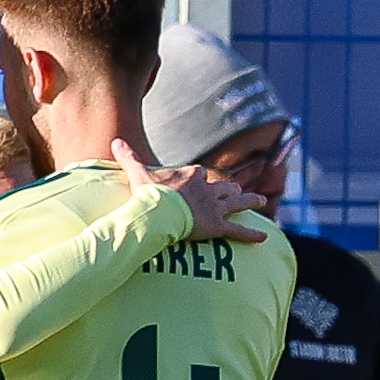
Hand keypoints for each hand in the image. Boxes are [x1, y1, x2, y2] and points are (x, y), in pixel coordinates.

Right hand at [112, 139, 269, 242]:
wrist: (160, 210)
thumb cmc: (149, 193)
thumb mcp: (137, 173)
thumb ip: (128, 157)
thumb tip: (115, 141)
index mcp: (191, 176)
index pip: (198, 174)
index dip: (198, 179)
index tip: (198, 180)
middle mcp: (207, 188)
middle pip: (223, 186)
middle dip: (230, 188)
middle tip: (237, 189)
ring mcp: (215, 207)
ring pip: (237, 202)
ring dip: (249, 201)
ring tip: (260, 201)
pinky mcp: (218, 225)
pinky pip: (238, 230)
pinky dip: (251, 234)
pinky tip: (264, 238)